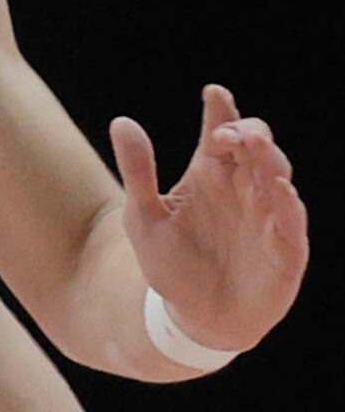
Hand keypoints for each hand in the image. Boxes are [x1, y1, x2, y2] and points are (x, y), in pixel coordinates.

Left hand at [110, 85, 308, 351]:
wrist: (190, 318)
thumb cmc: (171, 263)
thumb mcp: (142, 216)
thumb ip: (137, 171)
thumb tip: (121, 121)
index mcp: (211, 175)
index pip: (220, 134)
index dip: (220, 112)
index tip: (212, 93)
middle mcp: (244, 189)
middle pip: (256, 148)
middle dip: (247, 134)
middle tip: (228, 130)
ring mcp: (267, 217)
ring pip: (277, 178)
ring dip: (269, 160)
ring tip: (254, 144)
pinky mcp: (284, 249)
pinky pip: (290, 223)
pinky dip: (286, 205)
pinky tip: (279, 189)